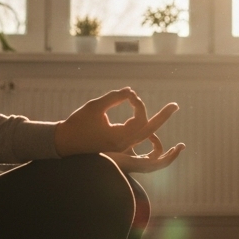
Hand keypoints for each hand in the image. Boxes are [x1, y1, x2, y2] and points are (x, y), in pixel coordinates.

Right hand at [53, 87, 177, 156]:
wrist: (63, 144)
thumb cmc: (77, 124)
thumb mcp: (95, 106)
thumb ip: (115, 97)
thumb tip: (131, 91)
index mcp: (119, 138)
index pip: (140, 119)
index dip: (138, 103)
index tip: (130, 95)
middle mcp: (123, 145)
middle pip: (149, 130)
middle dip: (163, 116)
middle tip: (176, 105)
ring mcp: (121, 147)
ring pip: (145, 135)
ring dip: (156, 122)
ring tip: (170, 109)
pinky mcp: (118, 145)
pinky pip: (137, 137)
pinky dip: (143, 126)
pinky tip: (145, 117)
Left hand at [107, 133, 184, 173]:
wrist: (102, 158)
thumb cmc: (108, 151)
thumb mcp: (121, 141)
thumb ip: (129, 137)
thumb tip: (133, 124)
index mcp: (137, 160)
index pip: (153, 155)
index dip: (156, 142)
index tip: (152, 133)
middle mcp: (143, 165)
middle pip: (162, 160)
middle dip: (172, 153)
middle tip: (181, 145)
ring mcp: (146, 168)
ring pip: (165, 162)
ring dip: (174, 154)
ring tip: (181, 146)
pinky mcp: (147, 166)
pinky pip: (163, 162)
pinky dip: (172, 155)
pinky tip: (176, 148)